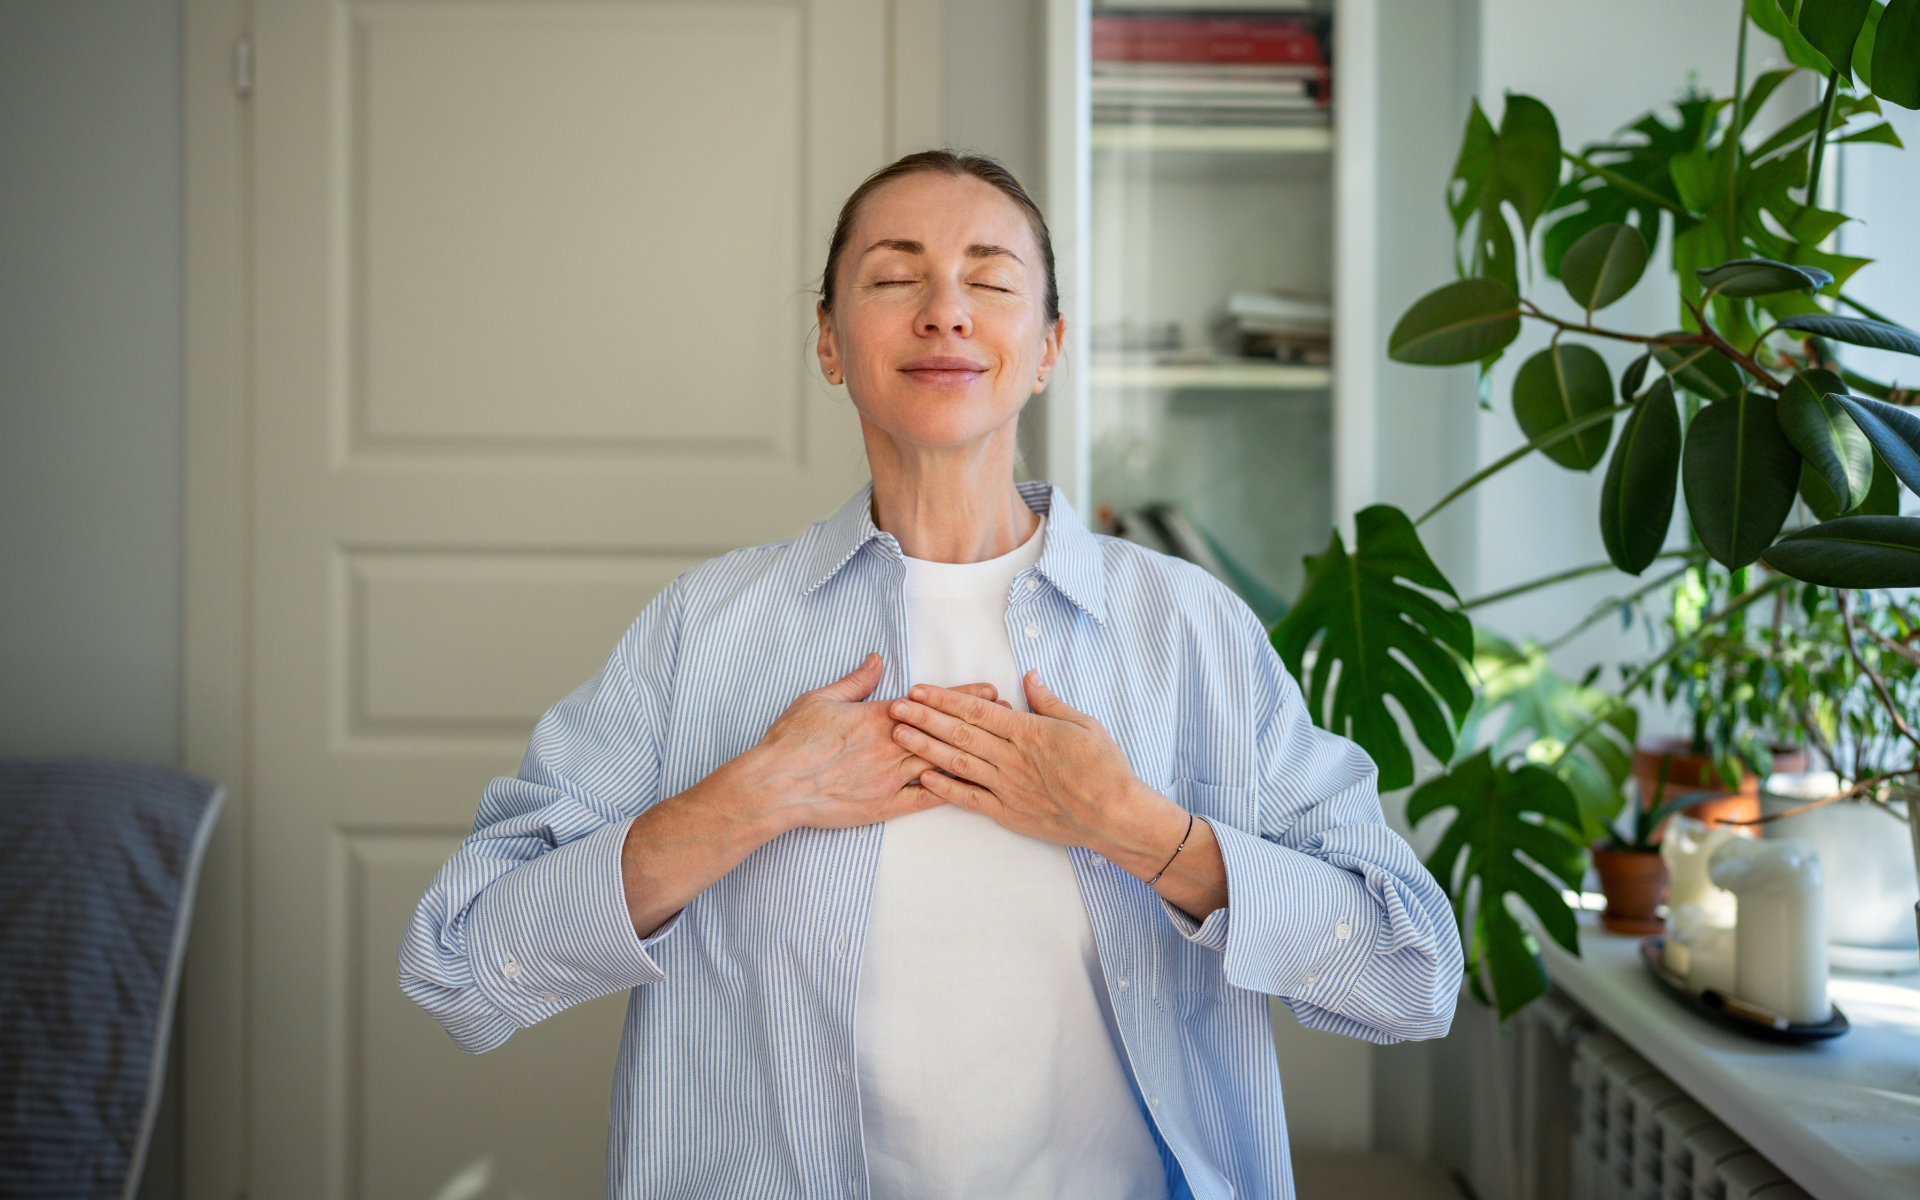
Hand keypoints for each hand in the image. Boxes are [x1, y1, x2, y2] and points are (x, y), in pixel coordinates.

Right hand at [618, 658, 1003, 937]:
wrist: (775, 785)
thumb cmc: (791, 740)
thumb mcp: (821, 698)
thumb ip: (856, 680)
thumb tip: (878, 659)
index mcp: (877, 716)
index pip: (929, 703)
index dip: (962, 697)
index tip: (990, 691)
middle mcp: (890, 745)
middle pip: (945, 732)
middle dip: (980, 724)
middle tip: (1013, 718)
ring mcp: (889, 778)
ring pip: (941, 763)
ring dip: (972, 755)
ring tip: (1002, 751)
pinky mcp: (883, 807)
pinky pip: (924, 799)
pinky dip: (950, 792)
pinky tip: (974, 790)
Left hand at [887, 672, 1228, 918]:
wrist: (1117, 816)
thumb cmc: (1106, 768)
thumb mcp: (1083, 724)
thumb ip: (1049, 702)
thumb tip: (1028, 678)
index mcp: (1029, 732)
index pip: (977, 711)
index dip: (944, 699)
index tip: (919, 690)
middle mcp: (1012, 758)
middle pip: (959, 734)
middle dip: (924, 718)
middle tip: (895, 707)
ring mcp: (1008, 787)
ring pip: (958, 763)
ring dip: (926, 747)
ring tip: (900, 735)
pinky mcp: (1009, 813)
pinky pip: (970, 799)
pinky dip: (945, 788)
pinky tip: (923, 778)